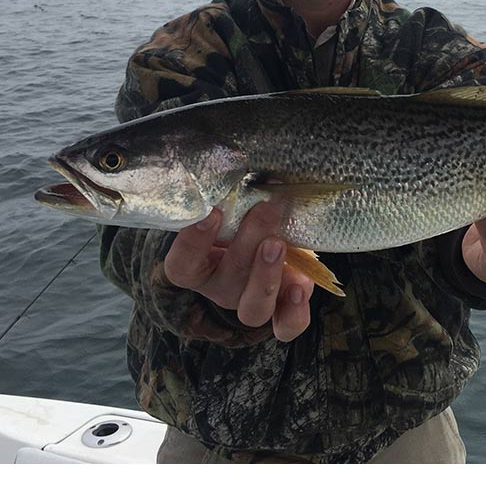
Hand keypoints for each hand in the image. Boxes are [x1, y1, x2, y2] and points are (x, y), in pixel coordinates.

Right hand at [163, 200, 313, 340]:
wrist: (270, 243)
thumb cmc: (244, 218)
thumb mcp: (235, 205)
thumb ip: (235, 191)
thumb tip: (246, 162)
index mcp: (199, 268)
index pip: (182, 265)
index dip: (193, 243)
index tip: (211, 211)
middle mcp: (222, 289)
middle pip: (226, 279)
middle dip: (247, 243)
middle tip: (264, 209)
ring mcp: (251, 303)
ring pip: (253, 308)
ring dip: (267, 275)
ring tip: (279, 243)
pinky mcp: (282, 311)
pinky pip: (287, 325)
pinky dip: (294, 311)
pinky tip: (300, 286)